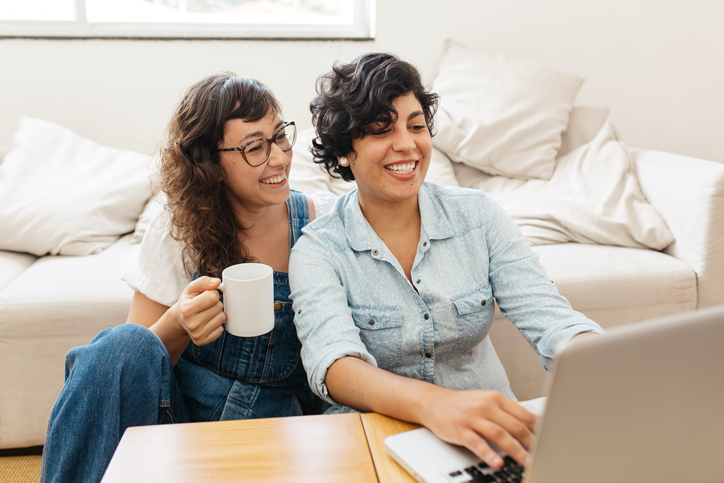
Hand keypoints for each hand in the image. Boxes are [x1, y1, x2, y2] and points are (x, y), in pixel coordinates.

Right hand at [173, 276, 225, 345]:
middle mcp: (191, 323)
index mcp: (187, 309)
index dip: (212, 293)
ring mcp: (197, 334)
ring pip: (222, 318)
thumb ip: (204, 282)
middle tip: (206, 305)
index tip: (206, 295)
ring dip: (217, 313)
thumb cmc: (188, 301)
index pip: (213, 297)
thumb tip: (217, 282)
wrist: (180, 319)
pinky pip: (221, 330)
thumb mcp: (192, 288)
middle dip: (215, 303)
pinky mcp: (202, 341)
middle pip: (218, 307)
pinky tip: (208, 322)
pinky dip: (217, 324)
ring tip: (207, 313)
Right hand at [422, 388, 537, 468]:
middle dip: (531, 443)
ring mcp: (472, 418)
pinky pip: (477, 443)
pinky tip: (497, 462)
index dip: (537, 430)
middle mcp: (485, 406)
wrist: (433, 402)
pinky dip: (489, 454)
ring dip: (515, 450)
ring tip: (526, 462)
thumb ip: (508, 411)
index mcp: (495, 398)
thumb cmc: (463, 404)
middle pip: (514, 425)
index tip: (548, 442)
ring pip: (499, 435)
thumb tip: (534, 422)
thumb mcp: (486, 401)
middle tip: (541, 456)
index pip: (523, 414)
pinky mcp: (460, 430)